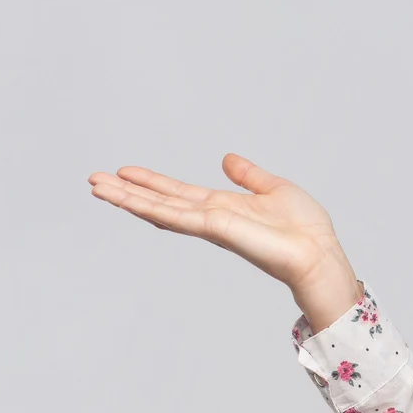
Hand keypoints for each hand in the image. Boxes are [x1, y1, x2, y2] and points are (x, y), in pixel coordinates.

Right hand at [87, 154, 361, 328]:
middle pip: (160, 201)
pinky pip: (176, 216)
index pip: (178, 192)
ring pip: (159, 209)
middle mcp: (210, 217)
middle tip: (93, 180)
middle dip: (127, 191)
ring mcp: (210, 225)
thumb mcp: (274, 188)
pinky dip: (149, 207)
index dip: (151, 182)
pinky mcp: (215, 229)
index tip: (124, 170)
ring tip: (95, 187)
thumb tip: (228, 159)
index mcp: (222, 206)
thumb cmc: (305, 228)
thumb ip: (249, 175)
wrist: (318, 252)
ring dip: (126, 198)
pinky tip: (126, 200)